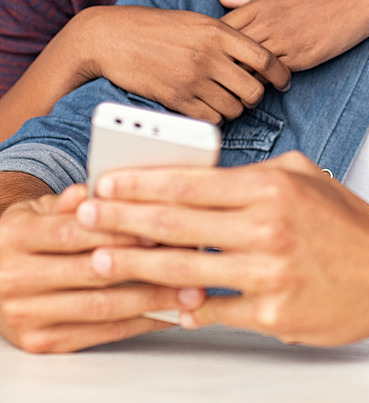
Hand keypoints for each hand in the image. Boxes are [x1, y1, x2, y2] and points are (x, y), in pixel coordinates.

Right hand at [0, 184, 186, 352]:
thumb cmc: (26, 238)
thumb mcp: (36, 210)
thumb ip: (67, 203)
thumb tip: (91, 190)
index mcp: (15, 237)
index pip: (72, 233)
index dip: (116, 231)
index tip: (156, 228)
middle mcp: (15, 279)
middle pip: (91, 272)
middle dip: (144, 266)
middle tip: (186, 259)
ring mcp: (25, 315)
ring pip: (99, 307)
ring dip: (150, 299)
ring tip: (188, 290)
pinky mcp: (41, 342)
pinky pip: (98, 334)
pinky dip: (137, 323)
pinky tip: (165, 313)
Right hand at [69, 6, 290, 122]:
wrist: (114, 37)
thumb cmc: (156, 27)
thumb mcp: (196, 21)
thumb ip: (225, 37)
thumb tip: (254, 56)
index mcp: (218, 32)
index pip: (265, 58)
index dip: (280, 74)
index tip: (283, 81)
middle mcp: (208, 56)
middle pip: (253, 89)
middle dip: (255, 96)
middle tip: (248, 94)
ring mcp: (192, 79)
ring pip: (234, 108)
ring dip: (234, 108)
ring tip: (224, 99)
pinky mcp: (176, 99)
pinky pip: (210, 119)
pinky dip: (214, 117)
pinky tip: (207, 108)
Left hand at [76, 153, 368, 345]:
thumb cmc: (348, 220)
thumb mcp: (302, 174)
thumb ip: (250, 175)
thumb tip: (199, 180)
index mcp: (271, 187)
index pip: (190, 183)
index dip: (140, 184)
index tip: (106, 183)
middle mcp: (267, 227)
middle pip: (177, 224)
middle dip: (123, 220)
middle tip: (86, 218)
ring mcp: (269, 274)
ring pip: (186, 269)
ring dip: (137, 264)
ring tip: (104, 258)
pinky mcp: (274, 315)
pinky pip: (215, 311)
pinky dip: (183, 306)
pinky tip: (158, 301)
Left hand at [219, 0, 368, 71]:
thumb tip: (223, 0)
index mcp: (262, 3)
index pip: (223, 29)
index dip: (216, 44)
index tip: (218, 52)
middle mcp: (270, 22)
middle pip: (231, 51)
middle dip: (225, 65)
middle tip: (223, 76)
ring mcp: (287, 40)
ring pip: (251, 67)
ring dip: (246, 77)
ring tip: (244, 85)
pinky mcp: (305, 56)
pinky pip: (277, 74)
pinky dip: (270, 80)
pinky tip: (271, 82)